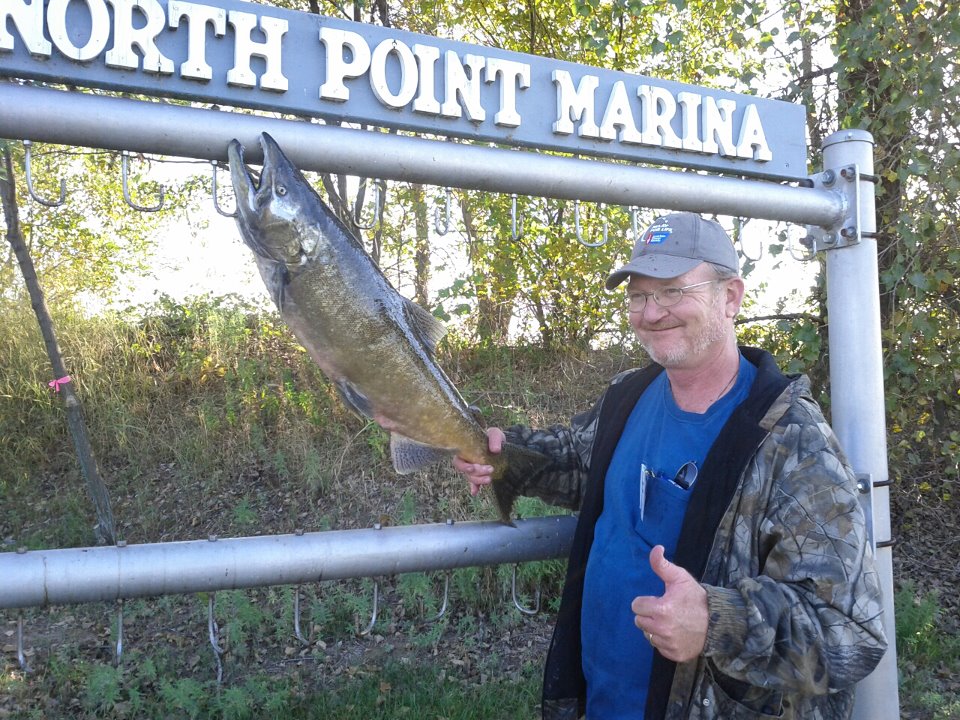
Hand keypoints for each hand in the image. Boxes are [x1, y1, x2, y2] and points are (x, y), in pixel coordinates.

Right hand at [452, 427, 504, 496]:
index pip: (458, 460)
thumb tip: (495, 450)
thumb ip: (495, 440)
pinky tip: (475, 492)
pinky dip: (474, 487)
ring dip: (478, 480)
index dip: (463, 466)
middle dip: (476, 472)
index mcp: (466, 449)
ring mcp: (473, 468)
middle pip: (465, 470)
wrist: (500, 444)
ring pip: (470, 477)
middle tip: (490, 469)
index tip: (472, 467)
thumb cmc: (494, 437)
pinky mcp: (479, 474)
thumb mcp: (495, 434)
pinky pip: (474, 482)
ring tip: (489, 479)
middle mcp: (467, 460)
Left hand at [631, 545, 708, 662]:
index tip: (658, 600)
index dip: (646, 601)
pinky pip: (659, 647)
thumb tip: (656, 548)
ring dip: (655, 628)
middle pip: (639, 621)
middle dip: (648, 615)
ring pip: (648, 635)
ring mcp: (669, 643)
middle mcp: (663, 629)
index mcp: (661, 609)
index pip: (636, 606)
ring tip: (671, 622)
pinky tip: (676, 633)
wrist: (719, 622)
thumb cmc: (696, 598)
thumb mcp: (680, 578)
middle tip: (664, 611)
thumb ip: (662, 564)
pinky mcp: (674, 654)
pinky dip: (664, 641)